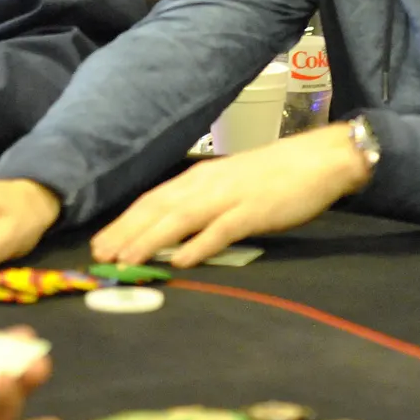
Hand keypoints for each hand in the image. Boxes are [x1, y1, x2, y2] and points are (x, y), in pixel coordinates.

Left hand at [92, 123, 371, 267]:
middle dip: (126, 232)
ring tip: (126, 260)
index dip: (125, 221)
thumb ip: (203, 203)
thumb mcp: (231, 183)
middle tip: (99, 256)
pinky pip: (221, 229)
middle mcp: (208, 184)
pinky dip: (198, 245)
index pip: (153, 199)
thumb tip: (173, 227)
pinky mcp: (254, 210)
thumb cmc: (276, 174)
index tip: (100, 242)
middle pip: (158, 209)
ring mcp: (230, 196)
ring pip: (180, 219)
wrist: (320, 159)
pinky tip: (180, 260)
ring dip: (150, 239)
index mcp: (201, 178)